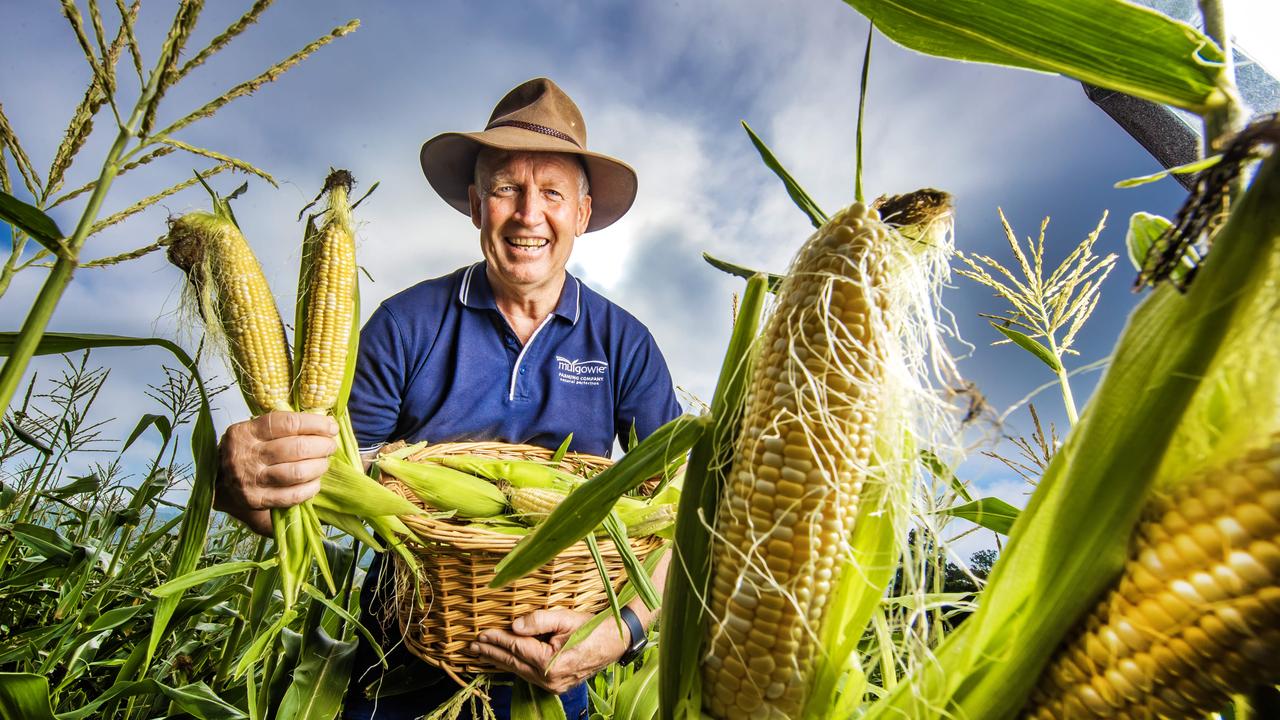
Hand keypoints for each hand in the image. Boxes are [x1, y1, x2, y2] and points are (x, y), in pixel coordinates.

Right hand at [214, 411, 338, 534]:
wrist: (217, 482)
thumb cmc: (247, 452)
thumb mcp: (254, 432)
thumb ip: (282, 427)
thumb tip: (323, 424)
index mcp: (246, 432)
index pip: (287, 423)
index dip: (315, 424)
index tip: (331, 426)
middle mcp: (246, 454)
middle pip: (295, 448)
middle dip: (321, 446)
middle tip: (330, 446)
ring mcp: (250, 479)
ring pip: (296, 472)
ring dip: (318, 467)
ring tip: (324, 463)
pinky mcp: (256, 500)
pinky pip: (292, 495)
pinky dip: (310, 488)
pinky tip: (316, 483)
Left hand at [469, 608, 628, 693]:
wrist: (616, 642)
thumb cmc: (592, 627)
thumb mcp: (565, 618)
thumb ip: (538, 620)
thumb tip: (514, 626)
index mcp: (551, 663)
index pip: (516, 648)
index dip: (497, 640)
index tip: (481, 633)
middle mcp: (550, 679)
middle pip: (514, 663)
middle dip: (491, 653)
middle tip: (472, 647)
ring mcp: (553, 685)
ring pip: (519, 671)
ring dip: (500, 661)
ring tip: (482, 653)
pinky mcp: (557, 685)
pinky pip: (529, 676)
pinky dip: (515, 667)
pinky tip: (505, 661)